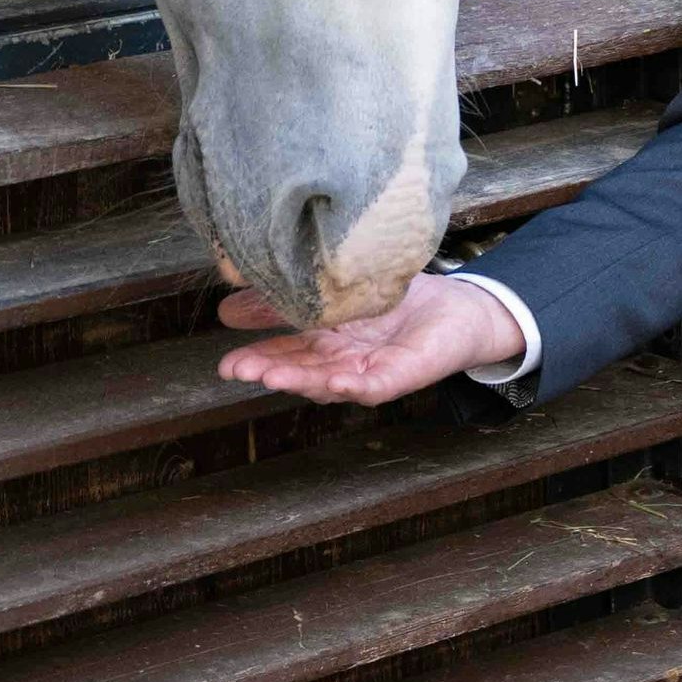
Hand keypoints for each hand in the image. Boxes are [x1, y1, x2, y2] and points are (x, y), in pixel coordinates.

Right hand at [215, 273, 522, 405]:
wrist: (456, 307)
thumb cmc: (396, 302)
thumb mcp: (334, 294)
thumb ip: (286, 302)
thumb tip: (226, 307)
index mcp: (325, 346)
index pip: (283, 356)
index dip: (255, 361)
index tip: (226, 365)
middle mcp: (342, 364)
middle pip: (301, 372)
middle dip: (270, 371)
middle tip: (240, 369)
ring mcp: (370, 373)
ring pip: (330, 383)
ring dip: (301, 381)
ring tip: (272, 377)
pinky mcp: (401, 375)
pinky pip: (376, 386)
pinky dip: (355, 387)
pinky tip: (336, 382)